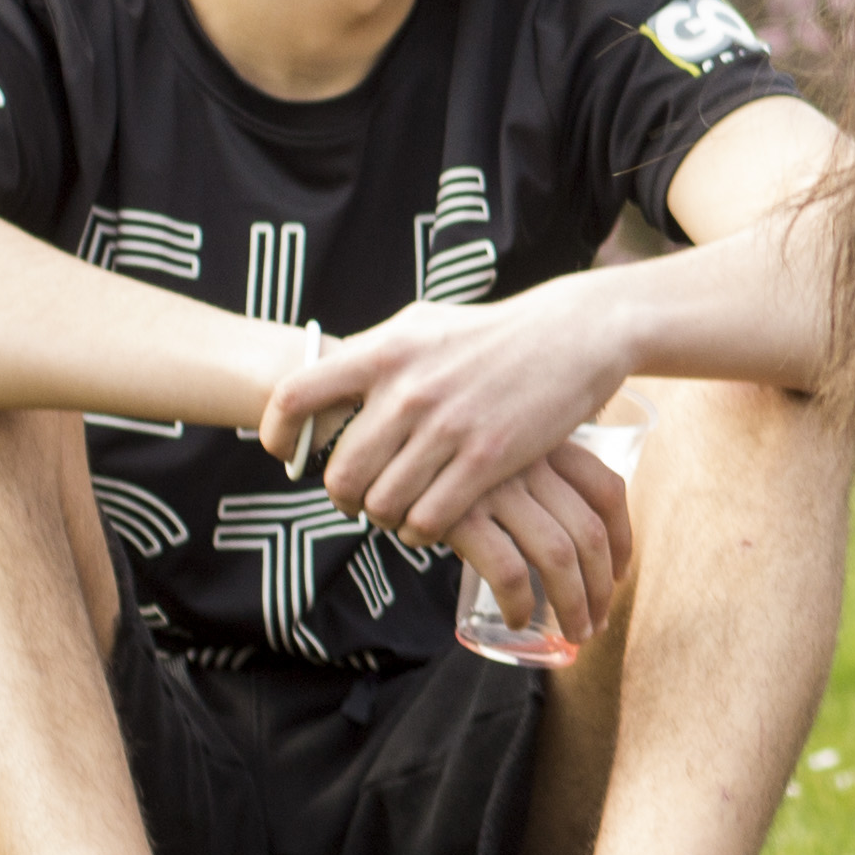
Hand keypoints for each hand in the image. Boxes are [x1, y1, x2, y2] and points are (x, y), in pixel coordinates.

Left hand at [265, 291, 637, 546]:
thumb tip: (318, 381)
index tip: (286, 451)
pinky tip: (432, 520)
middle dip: (343, 497)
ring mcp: (448, 428)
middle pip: (340, 472)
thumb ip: (371, 353)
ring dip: (385, 517)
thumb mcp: (423, 324)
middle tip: (358, 499)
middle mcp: (408, 391)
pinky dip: (422, 530)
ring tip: (400, 510)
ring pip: (382, 503)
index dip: (278, 432)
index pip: (295, 396)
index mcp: (384, 352)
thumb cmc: (495, 332)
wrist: (575, 333)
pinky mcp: (488, 459)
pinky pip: (429, 518)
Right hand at [445, 440, 638, 648]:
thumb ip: (521, 469)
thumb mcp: (491, 443)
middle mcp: (528, 463)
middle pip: (589, 532)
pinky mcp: (458, 513)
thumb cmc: (432, 444)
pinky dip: (520, 602)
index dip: (623, 537)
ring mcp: (495, 487)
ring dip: (573, 603)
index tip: (620, 573)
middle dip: (601, 586)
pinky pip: (508, 569)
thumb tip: (553, 530)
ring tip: (571, 633)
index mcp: (544, 442)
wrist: (367, 424)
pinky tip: (517, 619)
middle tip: (596, 621)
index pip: (606, 490)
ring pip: (559, 555)